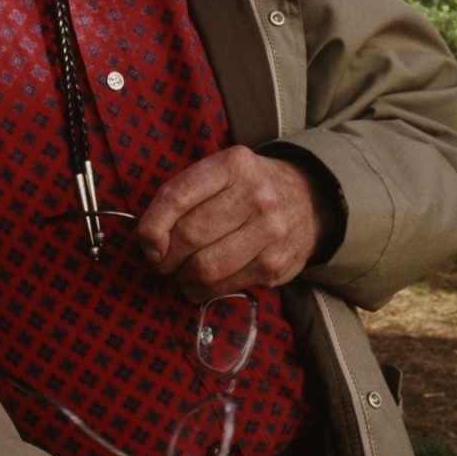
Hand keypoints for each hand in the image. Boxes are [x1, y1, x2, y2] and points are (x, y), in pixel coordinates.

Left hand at [135, 147, 331, 301]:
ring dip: (181, 276)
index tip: (146, 240)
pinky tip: (200, 281)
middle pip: (188, 236)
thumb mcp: (222, 172)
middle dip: (164, 256)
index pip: (176, 197)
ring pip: (205, 267)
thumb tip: (148, 239)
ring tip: (180, 270)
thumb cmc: (251, 187)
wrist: (311, 200)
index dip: (151, 226)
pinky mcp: (274, 264)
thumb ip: (183, 196)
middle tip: (161, 258)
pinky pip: (223, 287)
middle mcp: (255, 196)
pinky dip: (201, 290)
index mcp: (232, 165)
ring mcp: (268, 232)